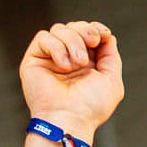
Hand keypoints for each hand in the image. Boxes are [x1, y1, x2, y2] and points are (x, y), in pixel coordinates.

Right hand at [19, 22, 124, 139]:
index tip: (102, 35)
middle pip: (75, 26)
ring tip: (77, 64)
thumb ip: (111, 55)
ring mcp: (51, 58)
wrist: (69, 119)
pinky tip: (63, 66)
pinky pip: (44, 37)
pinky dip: (57, 48)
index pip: (88, 33)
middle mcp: (68, 59)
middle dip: (85, 31)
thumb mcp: (112, 80)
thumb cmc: (90, 107)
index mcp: (86, 63)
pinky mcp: (34, 59)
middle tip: (91, 43)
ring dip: (73, 42)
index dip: (95, 28)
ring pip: (60, 29)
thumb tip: (106, 35)